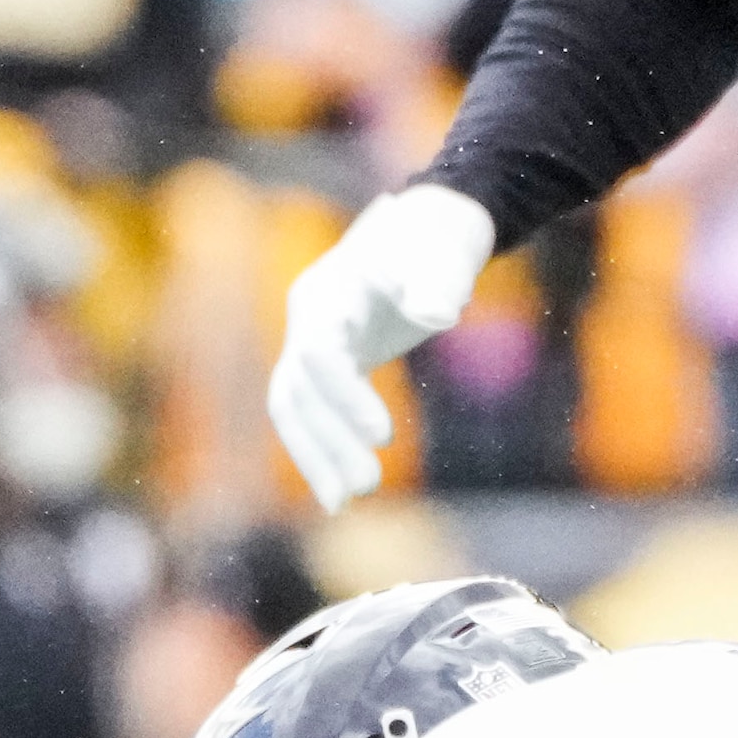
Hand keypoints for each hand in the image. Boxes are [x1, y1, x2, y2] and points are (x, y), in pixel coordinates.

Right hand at [268, 185, 495, 511]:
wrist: (424, 233)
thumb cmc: (434, 245)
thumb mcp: (443, 258)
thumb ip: (439, 284)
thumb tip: (439, 314)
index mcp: (328, 293)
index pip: (319, 353)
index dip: (345, 397)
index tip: (386, 437)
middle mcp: (306, 320)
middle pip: (300, 390)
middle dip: (329, 441)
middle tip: (371, 486)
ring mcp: (309, 343)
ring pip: (294, 409)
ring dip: (315, 457)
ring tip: (346, 503)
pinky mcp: (325, 366)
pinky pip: (308, 414)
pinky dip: (319, 451)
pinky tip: (338, 495)